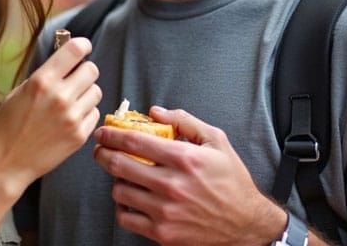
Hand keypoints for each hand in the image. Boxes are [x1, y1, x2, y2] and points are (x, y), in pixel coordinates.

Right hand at [0, 37, 101, 194]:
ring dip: (86, 93)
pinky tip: (69, 119)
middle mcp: (60, 97)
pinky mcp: (79, 136)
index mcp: (42, 81)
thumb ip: (44, 76)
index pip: (76, 49)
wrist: (4, 165)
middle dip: (84, 71)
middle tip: (74, 79)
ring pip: (96, 91)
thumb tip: (65, 61)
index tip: (82, 48)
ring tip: (70, 102)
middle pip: (92, 70)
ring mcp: (72, 118)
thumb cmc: (7, 127)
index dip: (82, 45)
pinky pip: (95, 113)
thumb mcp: (19, 92)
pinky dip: (85, 113)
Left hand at [93, 107, 284, 245]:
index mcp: (184, 159)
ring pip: (119, 191)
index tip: (103, 132)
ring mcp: (165, 211)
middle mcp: (172, 185)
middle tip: (101, 149)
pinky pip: (126, 218)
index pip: (134, 142)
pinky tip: (129, 198)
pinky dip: (122, 206)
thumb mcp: (215, 141)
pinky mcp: (163, 233)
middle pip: (119, 165)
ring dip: (115, 179)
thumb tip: (154, 112)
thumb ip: (184, 121)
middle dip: (103, 153)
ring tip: (122, 174)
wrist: (245, 223)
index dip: (112, 134)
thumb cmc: (231, 180)